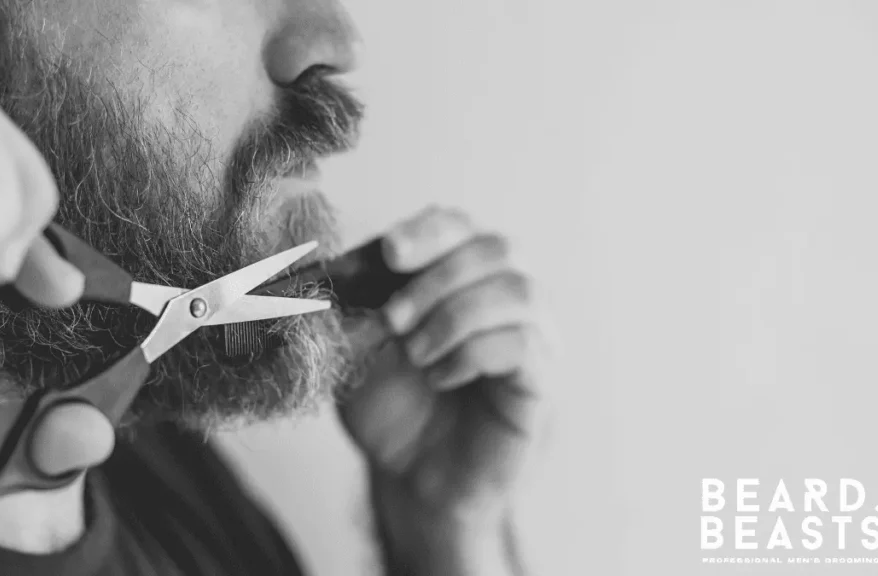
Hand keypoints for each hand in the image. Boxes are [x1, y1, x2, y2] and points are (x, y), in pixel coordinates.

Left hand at [339, 206, 550, 571]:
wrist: (408, 475)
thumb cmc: (388, 403)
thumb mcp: (352, 342)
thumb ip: (349, 298)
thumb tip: (337, 260)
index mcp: (462, 275)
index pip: (459, 225)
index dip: (427, 232)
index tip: (390, 253)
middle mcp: (507, 297)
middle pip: (496, 248)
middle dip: (436, 279)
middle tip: (392, 321)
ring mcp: (533, 337)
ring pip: (519, 291)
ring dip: (455, 316)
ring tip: (416, 354)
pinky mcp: (541, 383)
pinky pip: (525, 344)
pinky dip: (473, 353)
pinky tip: (442, 376)